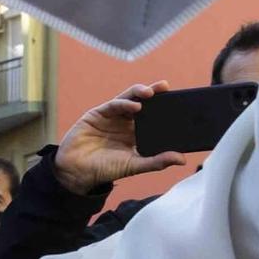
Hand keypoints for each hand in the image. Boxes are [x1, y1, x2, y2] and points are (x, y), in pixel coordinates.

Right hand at [53, 82, 188, 194]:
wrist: (77, 171)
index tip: (179, 102)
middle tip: (165, 87)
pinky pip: (114, 104)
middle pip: (143, 103)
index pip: (154, 116)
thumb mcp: (134, 165)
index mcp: (137, 133)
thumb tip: (181, 159)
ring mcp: (112, 116)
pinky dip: (125, 103)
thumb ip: (157, 161)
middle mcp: (126, 122)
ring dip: (140, 93)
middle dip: (154, 94)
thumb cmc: (105, 169)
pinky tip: (135, 106)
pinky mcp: (98, 113)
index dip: (164, 108)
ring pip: (129, 99)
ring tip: (150, 92)